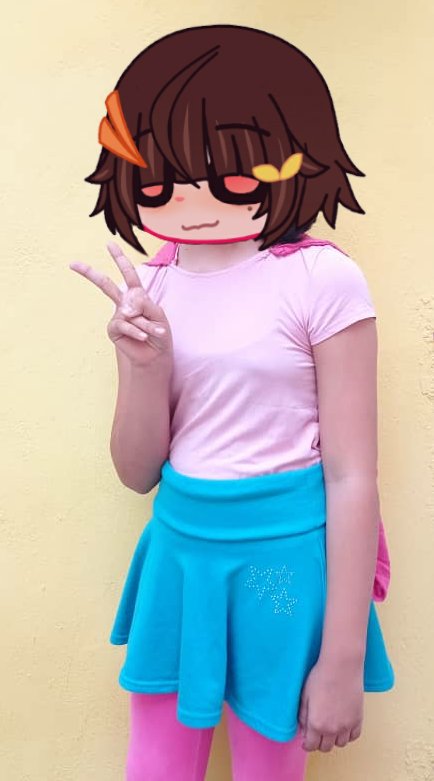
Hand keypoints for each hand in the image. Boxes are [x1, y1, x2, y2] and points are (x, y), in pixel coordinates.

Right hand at [69, 241, 172, 367]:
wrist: (156, 356)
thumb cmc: (159, 334)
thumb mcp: (159, 315)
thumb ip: (145, 304)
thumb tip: (125, 306)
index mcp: (136, 295)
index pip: (128, 274)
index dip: (119, 259)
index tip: (109, 244)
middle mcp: (124, 303)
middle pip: (105, 284)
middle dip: (89, 273)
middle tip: (72, 263)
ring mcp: (117, 316)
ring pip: (128, 312)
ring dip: (146, 324)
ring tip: (155, 333)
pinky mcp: (113, 330)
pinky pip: (125, 324)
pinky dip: (137, 331)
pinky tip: (144, 337)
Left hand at [298, 657, 363, 751]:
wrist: (341, 667)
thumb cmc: (320, 677)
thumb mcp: (305, 696)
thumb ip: (303, 716)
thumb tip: (303, 729)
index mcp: (316, 724)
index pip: (311, 745)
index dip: (307, 744)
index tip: (306, 741)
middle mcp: (332, 729)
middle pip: (326, 747)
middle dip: (319, 743)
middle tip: (317, 734)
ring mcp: (347, 725)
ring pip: (340, 744)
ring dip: (334, 739)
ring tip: (330, 728)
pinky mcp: (358, 719)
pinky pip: (354, 736)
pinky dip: (348, 735)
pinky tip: (343, 726)